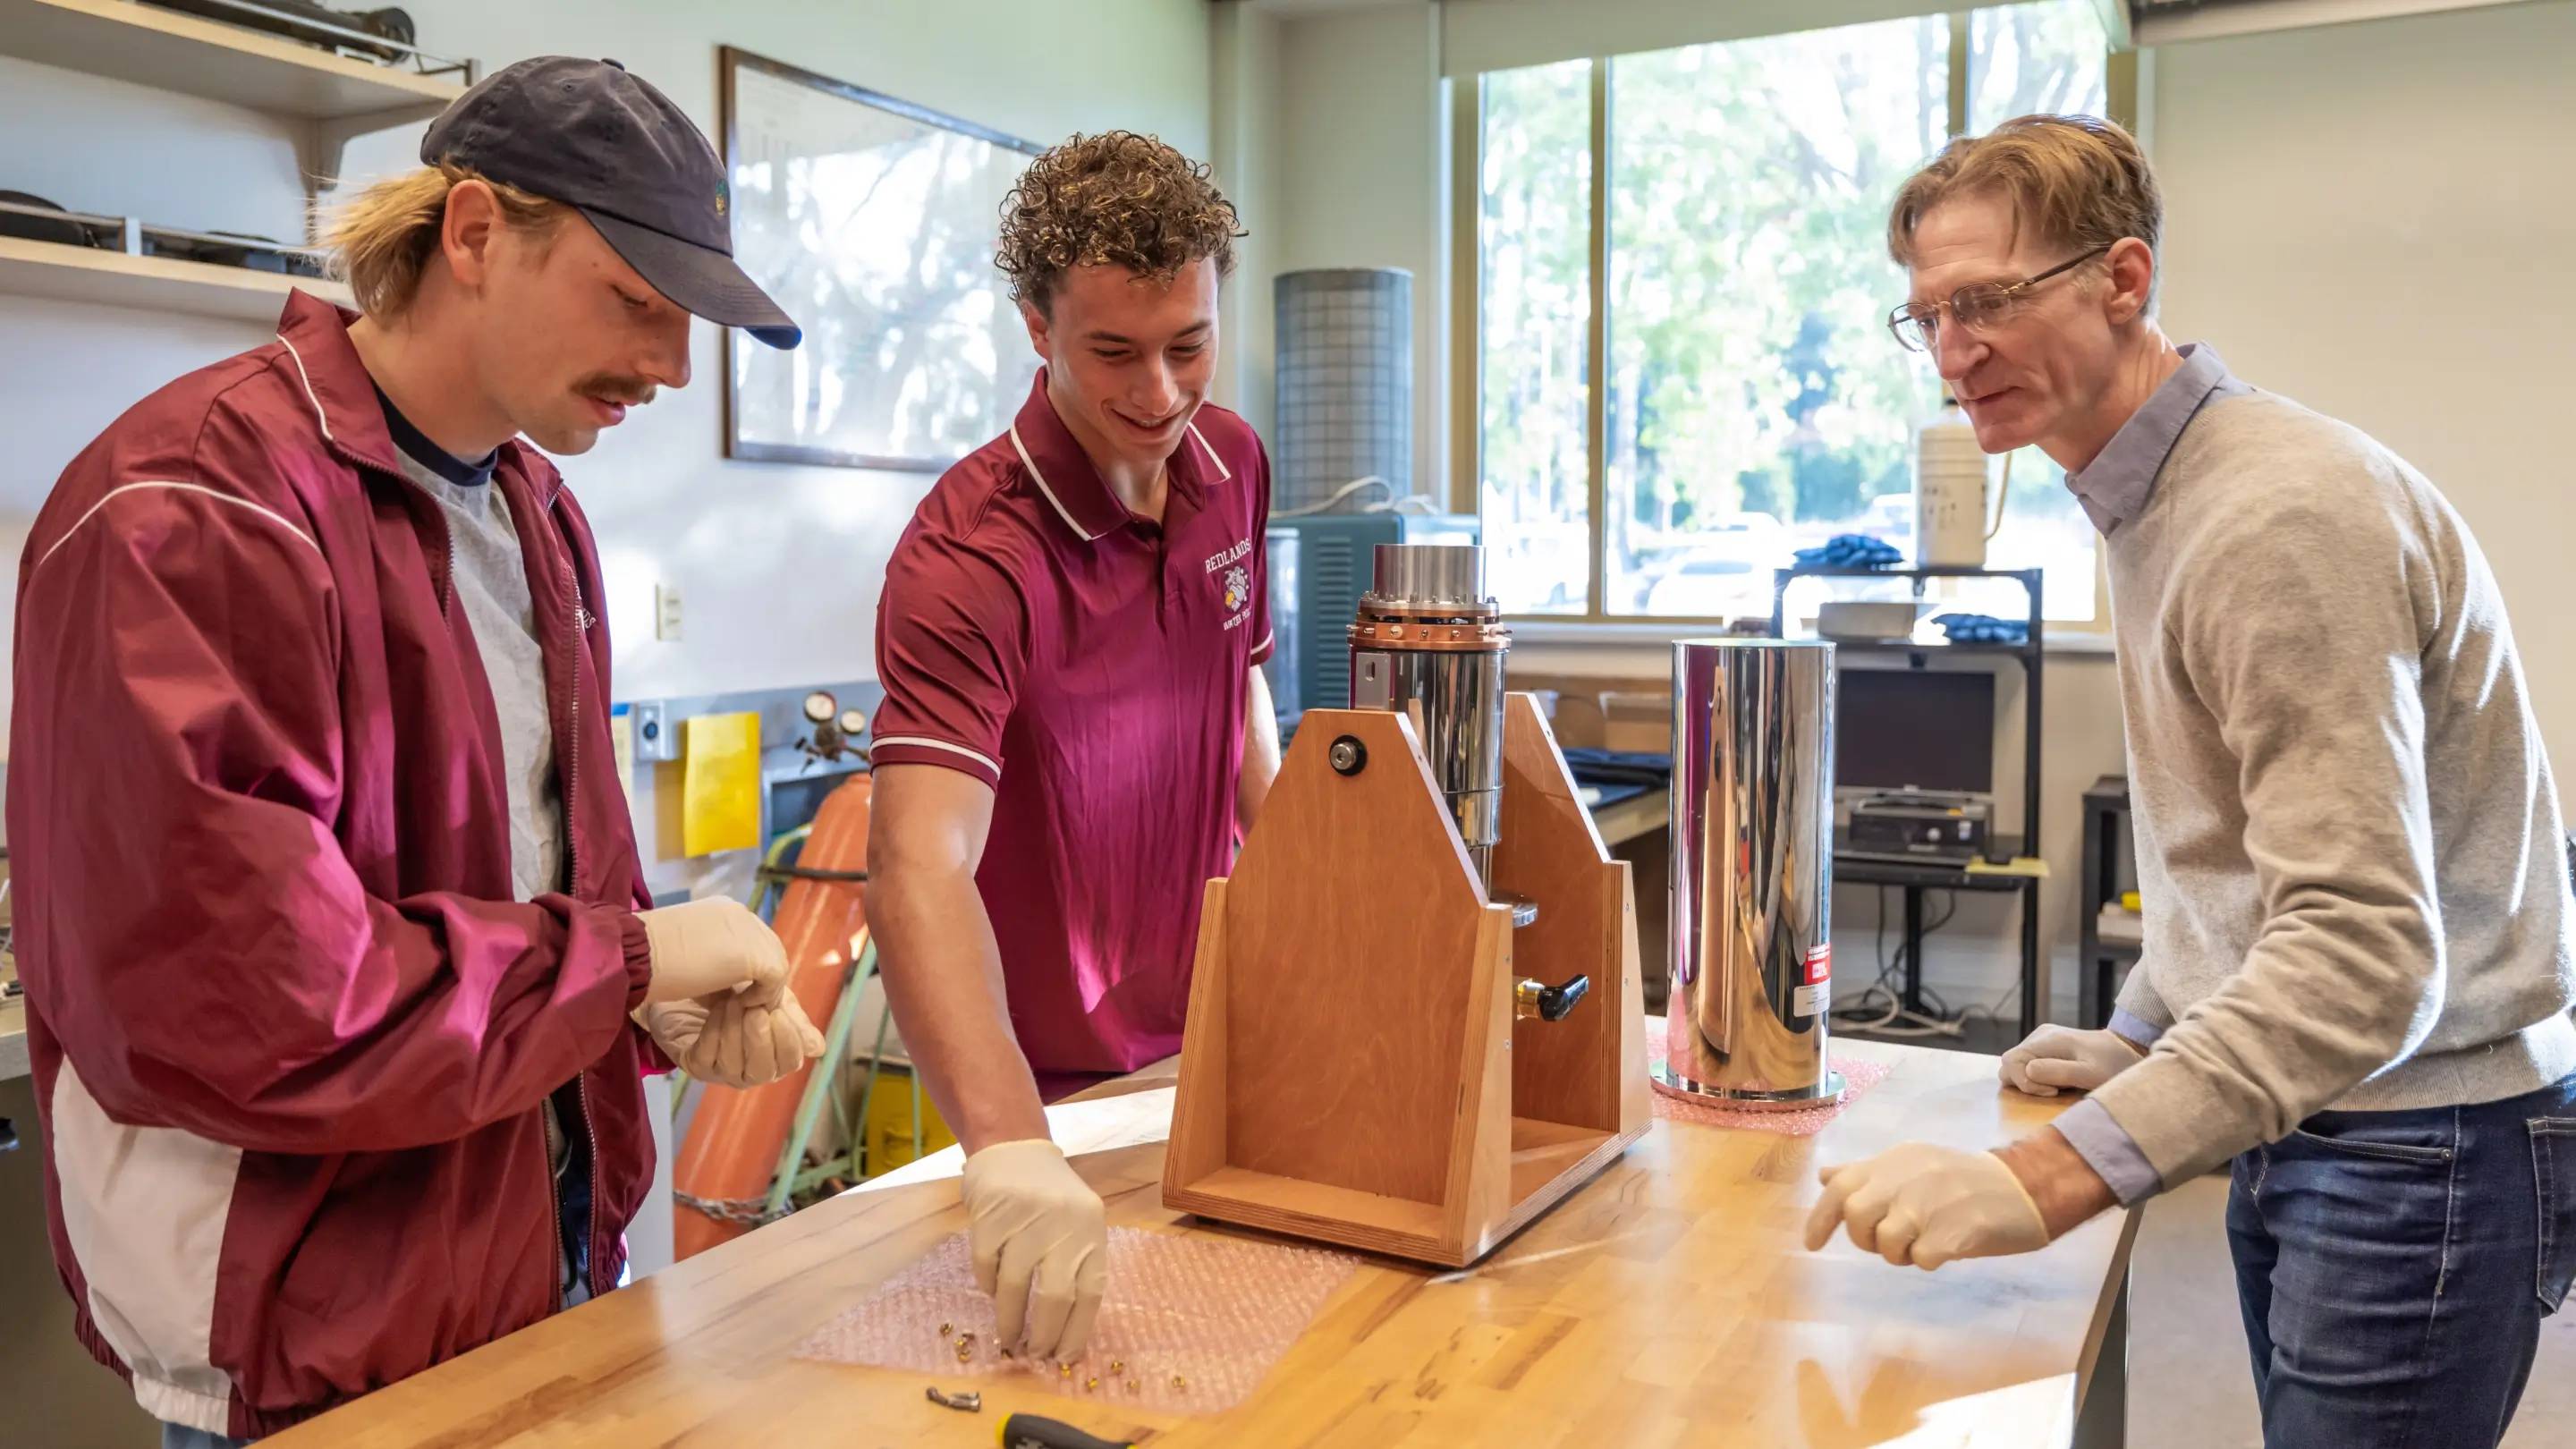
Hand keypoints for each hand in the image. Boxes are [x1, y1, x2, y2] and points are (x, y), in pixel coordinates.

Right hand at [637, 897, 789, 1004]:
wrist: (635, 955)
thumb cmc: (647, 957)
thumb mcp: (686, 950)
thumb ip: (712, 957)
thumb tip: (726, 982)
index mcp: (723, 910)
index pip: (752, 938)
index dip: (748, 966)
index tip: (731, 989)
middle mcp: (741, 913)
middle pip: (769, 948)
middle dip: (760, 977)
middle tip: (741, 1001)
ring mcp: (751, 931)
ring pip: (775, 963)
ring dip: (761, 987)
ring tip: (738, 1005)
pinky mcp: (755, 954)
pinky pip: (776, 978)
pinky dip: (762, 995)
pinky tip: (738, 1004)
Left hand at [640, 991, 824, 1087]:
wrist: (700, 984)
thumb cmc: (744, 993)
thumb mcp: (774, 1000)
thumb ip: (794, 1021)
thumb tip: (817, 1049)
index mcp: (777, 1057)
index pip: (790, 1061)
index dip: (787, 1041)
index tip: (779, 1013)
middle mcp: (751, 1071)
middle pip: (763, 1070)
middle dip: (759, 1040)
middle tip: (755, 1011)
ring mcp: (723, 1071)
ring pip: (733, 1064)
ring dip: (734, 1030)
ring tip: (733, 1001)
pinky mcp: (697, 1066)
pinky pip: (707, 1056)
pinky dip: (713, 1030)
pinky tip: (716, 1009)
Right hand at [961, 1138, 1106, 1359]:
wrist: (1013, 1148)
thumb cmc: (1050, 1197)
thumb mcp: (1078, 1224)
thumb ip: (1075, 1266)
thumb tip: (1064, 1333)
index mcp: (1092, 1230)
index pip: (1091, 1292)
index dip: (1077, 1331)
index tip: (1064, 1358)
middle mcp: (1064, 1225)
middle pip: (1055, 1296)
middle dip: (1044, 1335)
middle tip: (1035, 1355)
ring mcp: (1026, 1219)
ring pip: (1015, 1287)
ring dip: (1010, 1321)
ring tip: (1009, 1339)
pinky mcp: (992, 1216)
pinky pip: (987, 1267)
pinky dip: (989, 1286)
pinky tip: (994, 1292)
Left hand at [1804, 1142, 2049, 1269]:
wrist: (2024, 1187)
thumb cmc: (1963, 1180)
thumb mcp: (1912, 1164)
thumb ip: (1868, 1173)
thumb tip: (1825, 1176)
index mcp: (1894, 1161)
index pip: (1840, 1186)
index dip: (1820, 1218)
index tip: (1812, 1244)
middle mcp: (1907, 1178)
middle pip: (1856, 1216)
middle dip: (1863, 1237)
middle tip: (1886, 1241)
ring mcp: (1930, 1204)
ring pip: (1885, 1242)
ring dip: (1899, 1253)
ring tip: (1923, 1242)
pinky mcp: (1955, 1232)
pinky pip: (1920, 1259)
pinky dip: (1927, 1261)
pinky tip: (1946, 1247)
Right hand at [1998, 1024, 2145, 1097]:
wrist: (2129, 1049)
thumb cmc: (2113, 1064)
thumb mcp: (2089, 1073)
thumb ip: (2057, 1071)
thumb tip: (2026, 1071)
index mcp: (2046, 1040)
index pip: (2011, 1061)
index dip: (2024, 1081)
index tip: (2052, 1091)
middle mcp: (2039, 1037)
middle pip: (2010, 1063)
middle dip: (2025, 1083)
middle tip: (2054, 1091)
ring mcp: (2042, 1041)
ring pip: (2017, 1066)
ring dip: (2031, 1082)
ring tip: (2058, 1088)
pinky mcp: (2048, 1049)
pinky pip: (2029, 1065)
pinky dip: (2037, 1079)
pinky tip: (2058, 1082)